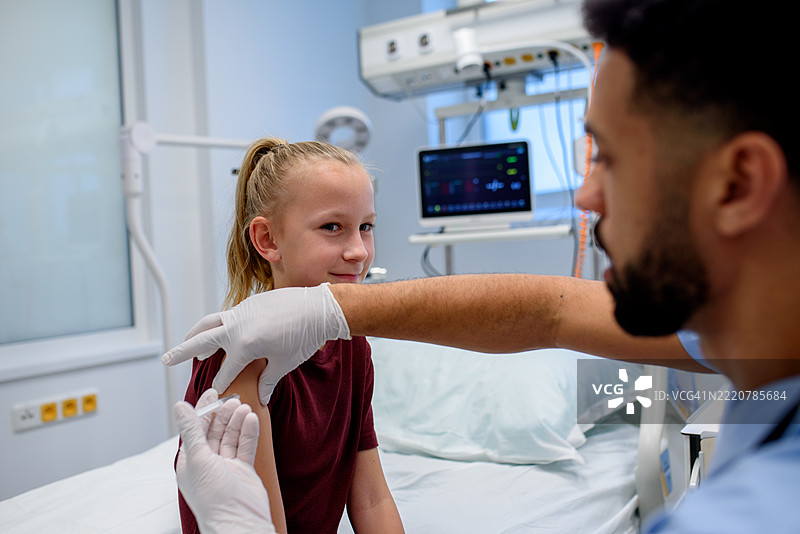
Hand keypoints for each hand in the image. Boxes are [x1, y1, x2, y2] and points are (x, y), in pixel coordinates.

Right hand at [162, 283, 349, 403]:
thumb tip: (262, 399)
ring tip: (187, 344)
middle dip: (183, 352)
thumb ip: (268, 381)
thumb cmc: (303, 338)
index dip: (220, 386)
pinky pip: (227, 315)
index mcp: (244, 346)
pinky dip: (218, 325)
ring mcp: (241, 312)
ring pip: (210, 322)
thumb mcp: (284, 363)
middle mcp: (237, 327)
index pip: (225, 371)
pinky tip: (219, 333)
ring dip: (196, 334)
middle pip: (201, 341)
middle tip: (166, 360)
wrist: (319, 308)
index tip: (214, 398)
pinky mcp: (249, 303)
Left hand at [174, 389, 274, 533]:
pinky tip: (252, 419)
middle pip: (215, 431)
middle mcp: (207, 462)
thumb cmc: (213, 497)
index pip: (195, 429)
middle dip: (223, 414)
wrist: (239, 520)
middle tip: (232, 399)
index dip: (203, 409)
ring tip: (244, 407)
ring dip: (237, 422)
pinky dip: (248, 432)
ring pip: (231, 437)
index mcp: (190, 461)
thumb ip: (191, 431)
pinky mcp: (243, 469)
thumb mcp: (197, 458)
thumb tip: (179, 407)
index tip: (212, 392)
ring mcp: (226, 466)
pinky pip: (245, 446)